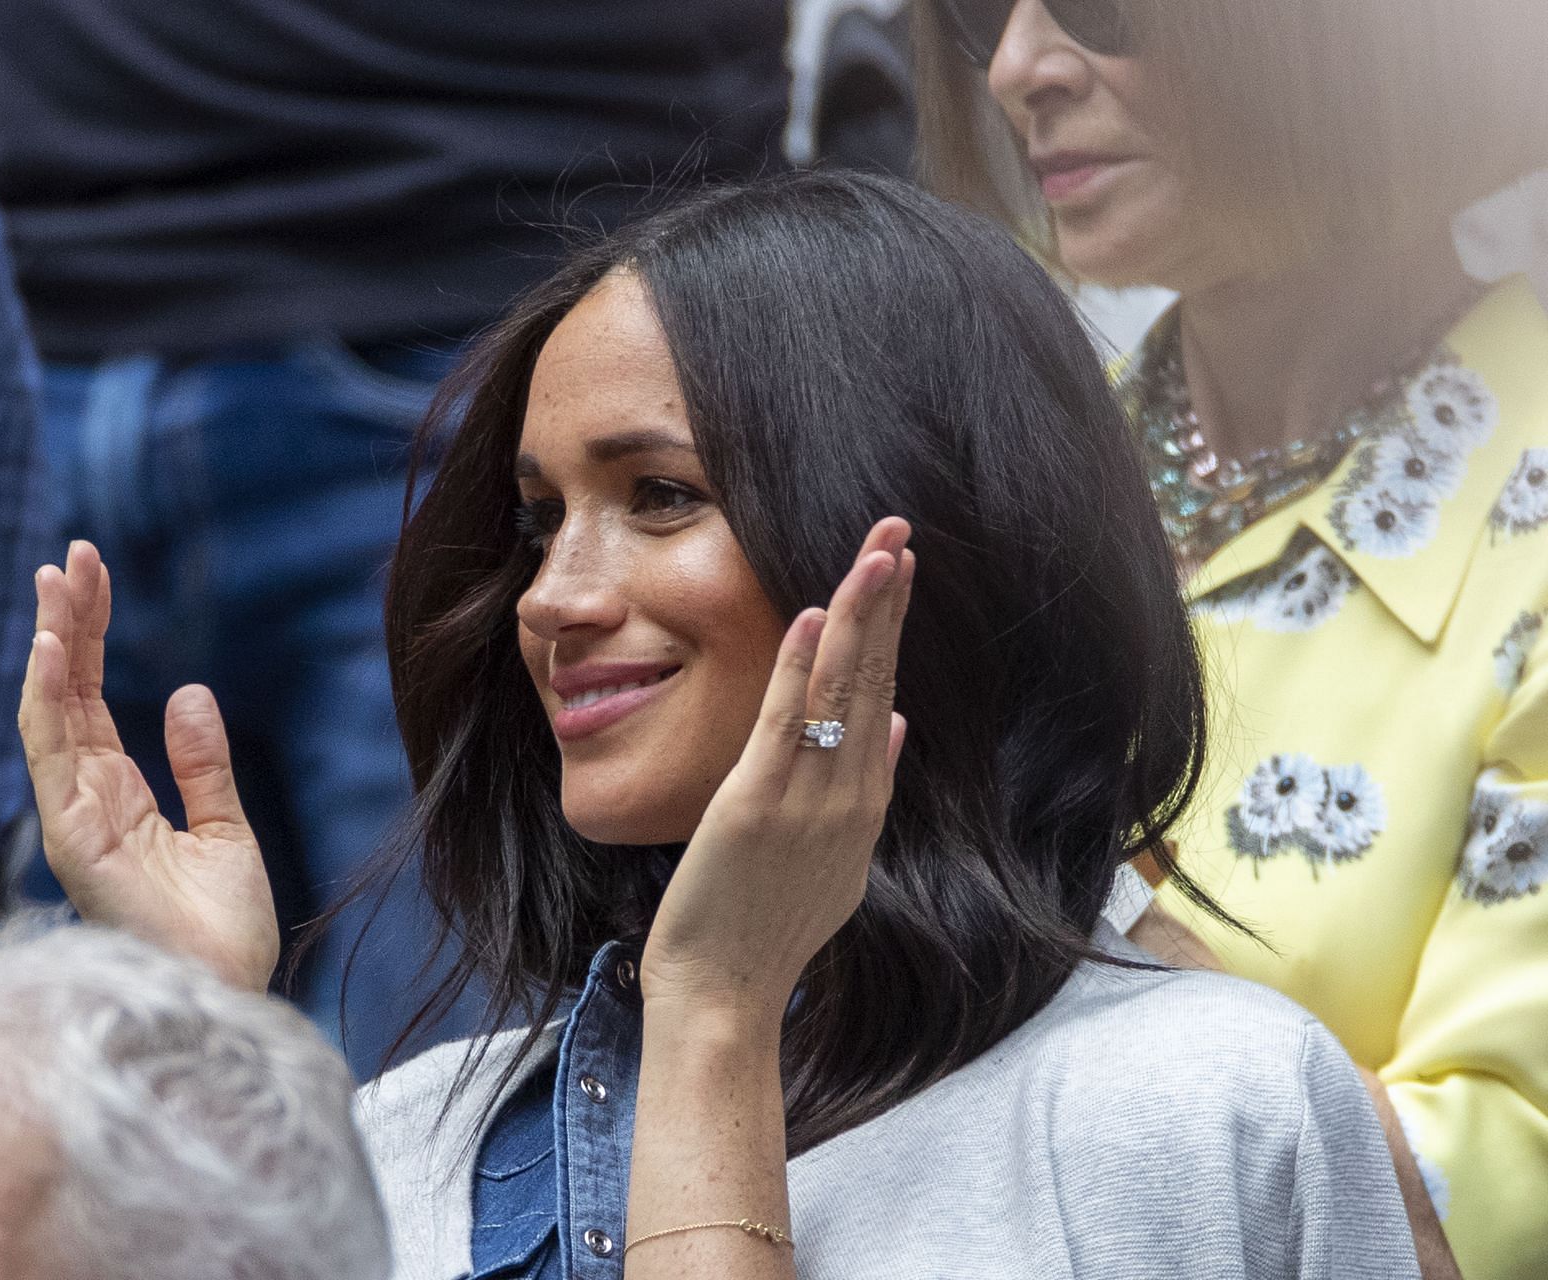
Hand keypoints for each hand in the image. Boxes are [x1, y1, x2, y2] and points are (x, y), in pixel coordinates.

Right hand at [18, 541, 278, 990]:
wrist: (227, 991)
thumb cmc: (222, 934)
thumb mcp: (224, 831)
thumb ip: (202, 765)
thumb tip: (188, 690)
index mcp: (118, 800)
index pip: (92, 702)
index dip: (91, 637)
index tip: (92, 575)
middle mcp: (86, 803)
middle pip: (65, 696)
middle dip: (66, 623)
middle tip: (70, 557)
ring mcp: (75, 819)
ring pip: (49, 713)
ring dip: (51, 644)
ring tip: (56, 580)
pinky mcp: (74, 839)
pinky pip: (52, 755)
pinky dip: (47, 698)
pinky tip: (53, 645)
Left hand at [639, 519, 912, 1029]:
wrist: (725, 994)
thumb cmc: (764, 930)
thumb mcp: (835, 862)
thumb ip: (866, 790)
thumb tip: (894, 724)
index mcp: (863, 804)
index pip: (883, 693)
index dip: (891, 627)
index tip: (898, 568)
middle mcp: (847, 796)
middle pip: (875, 678)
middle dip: (886, 601)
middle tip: (898, 532)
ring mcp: (807, 800)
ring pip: (841, 690)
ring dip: (859, 615)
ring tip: (878, 552)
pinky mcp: (757, 805)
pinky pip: (785, 722)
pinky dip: (801, 666)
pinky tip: (811, 615)